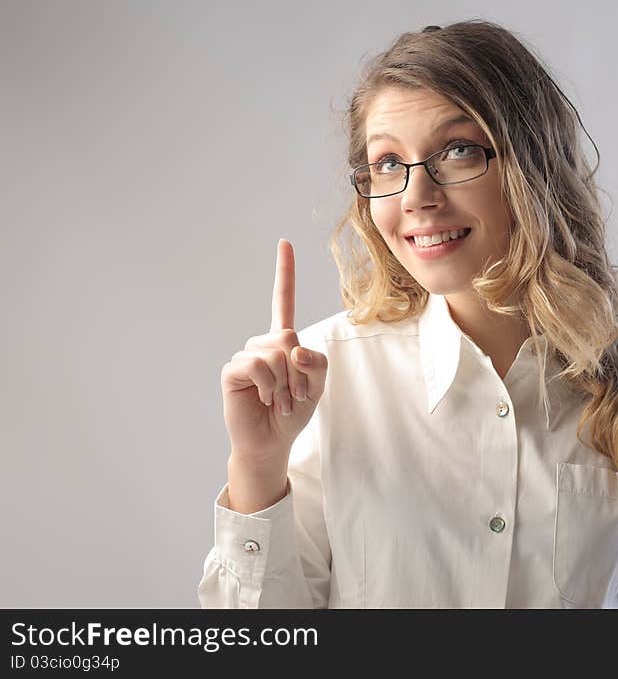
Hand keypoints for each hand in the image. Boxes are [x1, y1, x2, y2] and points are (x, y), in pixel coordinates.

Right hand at [220, 239, 327, 464]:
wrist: (271, 441)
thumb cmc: (293, 411)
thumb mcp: (317, 387)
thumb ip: (317, 364)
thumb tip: (294, 349)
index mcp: (284, 340)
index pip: (282, 300)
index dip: (284, 272)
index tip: (284, 243)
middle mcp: (263, 343)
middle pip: (289, 337)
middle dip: (299, 372)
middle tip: (295, 395)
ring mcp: (246, 355)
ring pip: (277, 353)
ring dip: (286, 384)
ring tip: (280, 401)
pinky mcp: (233, 370)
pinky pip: (258, 366)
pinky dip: (270, 387)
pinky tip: (265, 400)